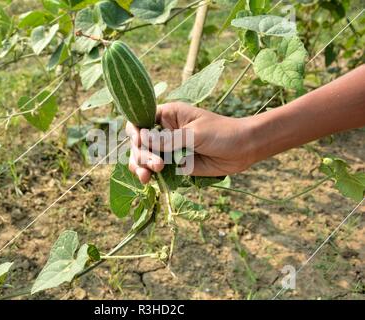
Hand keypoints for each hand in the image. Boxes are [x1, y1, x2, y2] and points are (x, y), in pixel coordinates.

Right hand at [125, 102, 255, 183]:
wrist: (243, 149)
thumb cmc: (222, 133)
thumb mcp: (194, 133)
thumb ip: (168, 140)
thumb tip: (143, 140)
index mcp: (167, 115)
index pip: (140, 119)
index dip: (134, 131)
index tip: (138, 142)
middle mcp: (163, 131)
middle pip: (139, 142)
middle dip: (141, 154)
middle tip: (158, 165)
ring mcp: (167, 149)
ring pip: (143, 157)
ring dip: (140, 166)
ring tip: (147, 177)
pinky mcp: (174, 165)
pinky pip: (154, 170)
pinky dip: (148, 175)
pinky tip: (148, 181)